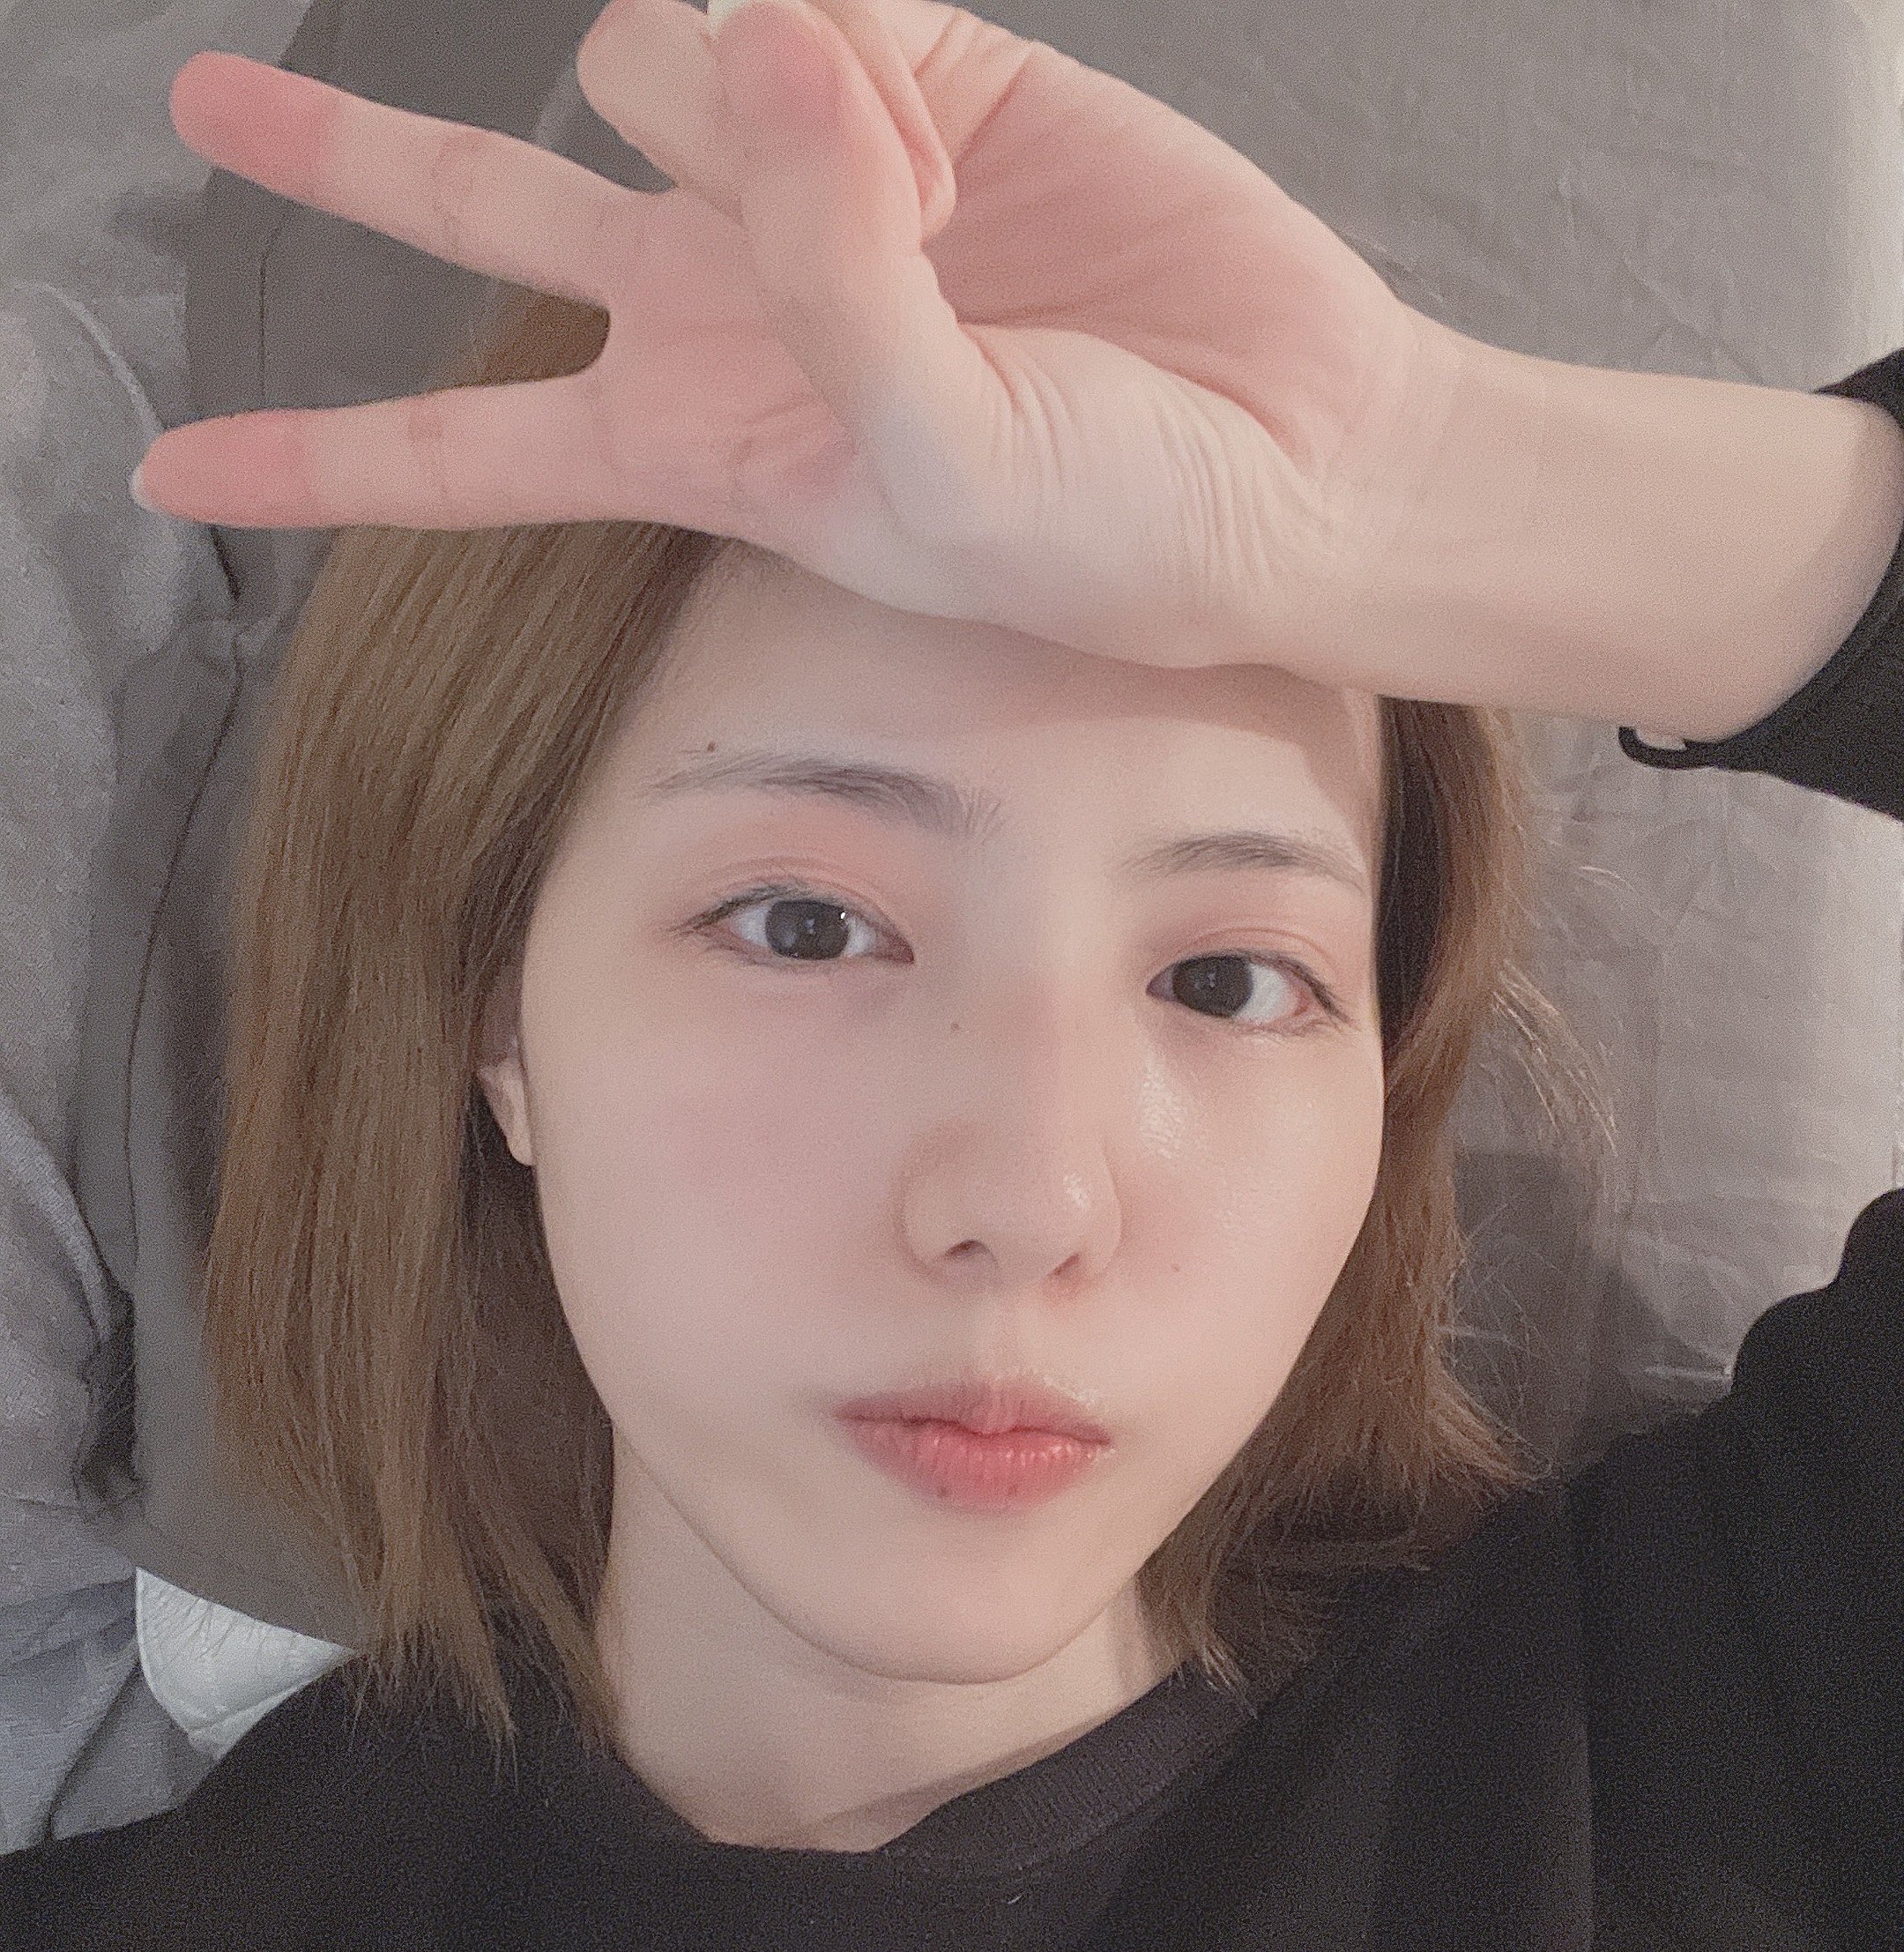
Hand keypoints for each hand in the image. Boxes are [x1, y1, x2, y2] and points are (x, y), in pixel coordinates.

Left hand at [133, 0, 1461, 677]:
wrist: (1299, 456)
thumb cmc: (1120, 532)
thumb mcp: (949, 465)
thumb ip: (834, 275)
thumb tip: (759, 25)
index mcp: (699, 451)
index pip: (460, 463)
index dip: (312, 464)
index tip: (166, 476)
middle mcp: (724, 311)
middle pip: (482, 217)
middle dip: (356, 165)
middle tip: (216, 110)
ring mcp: (810, 188)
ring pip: (655, 60)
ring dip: (747, 104)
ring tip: (896, 193)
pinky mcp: (918, 78)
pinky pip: (812, 2)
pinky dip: (857, 52)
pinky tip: (937, 138)